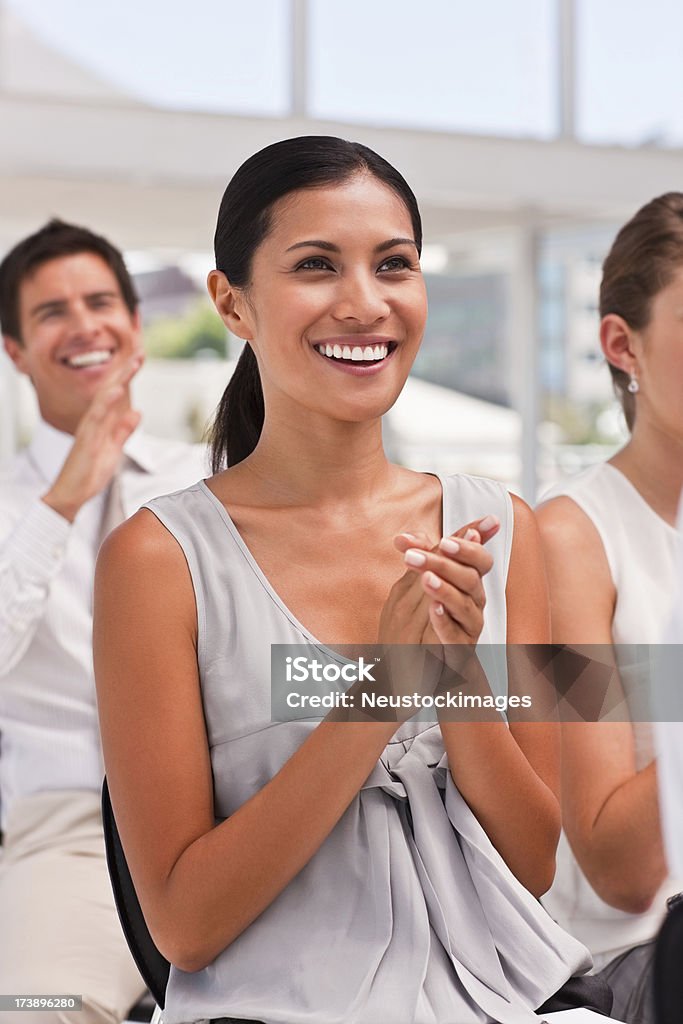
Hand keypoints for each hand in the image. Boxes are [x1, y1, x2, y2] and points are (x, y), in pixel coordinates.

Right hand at [42, 354, 143, 521]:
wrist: (72, 494)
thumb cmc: (89, 472)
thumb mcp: (114, 449)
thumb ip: (124, 430)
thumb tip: (137, 412)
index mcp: (102, 422)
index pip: (116, 394)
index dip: (128, 376)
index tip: (140, 359)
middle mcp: (93, 421)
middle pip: (110, 390)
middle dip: (125, 371)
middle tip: (140, 352)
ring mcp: (88, 429)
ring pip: (103, 398)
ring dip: (117, 380)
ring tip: (131, 364)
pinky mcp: (85, 440)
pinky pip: (95, 418)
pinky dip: (105, 403)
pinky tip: (115, 390)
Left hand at [393, 516, 499, 646]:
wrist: (416, 655)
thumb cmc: (424, 616)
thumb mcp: (418, 582)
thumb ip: (419, 559)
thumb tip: (403, 538)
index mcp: (467, 579)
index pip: (479, 558)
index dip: (469, 546)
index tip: (448, 539)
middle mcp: (473, 600)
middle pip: (470, 577)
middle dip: (445, 564)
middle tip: (418, 555)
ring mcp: (468, 624)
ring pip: (464, 604)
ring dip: (444, 589)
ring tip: (426, 578)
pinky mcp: (458, 647)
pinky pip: (455, 634)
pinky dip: (444, 620)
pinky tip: (433, 609)